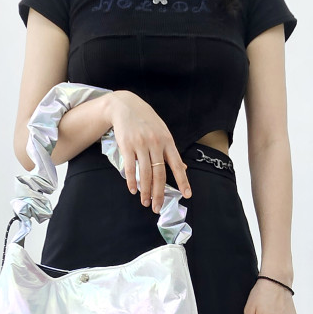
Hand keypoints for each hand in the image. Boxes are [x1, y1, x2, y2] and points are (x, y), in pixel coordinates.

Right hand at [105, 90, 192, 212]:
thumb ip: (171, 151)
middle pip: (159, 174)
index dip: (183, 181)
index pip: (177, 164)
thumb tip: (184, 168)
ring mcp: (141, 144)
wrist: (125, 106)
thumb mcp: (163, 132)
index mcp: (167, 141)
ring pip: (145, 173)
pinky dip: (131, 181)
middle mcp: (155, 143)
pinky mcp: (127, 145)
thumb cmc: (146, 121)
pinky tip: (133, 190)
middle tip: (157, 207)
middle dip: (159, 193)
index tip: (187, 195)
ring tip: (145, 202)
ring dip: (145, 191)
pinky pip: (130, 167)